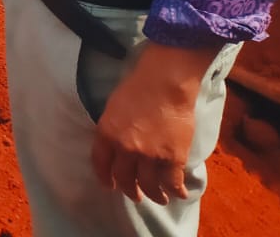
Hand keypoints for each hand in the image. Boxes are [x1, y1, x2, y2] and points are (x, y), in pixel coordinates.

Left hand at [91, 44, 214, 204]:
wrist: (165, 82)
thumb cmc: (138, 87)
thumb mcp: (113, 108)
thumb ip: (112, 129)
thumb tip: (116, 146)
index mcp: (106, 134)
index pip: (101, 164)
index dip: (105, 178)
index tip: (109, 185)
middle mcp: (125, 149)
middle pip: (124, 179)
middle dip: (130, 190)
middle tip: (136, 195)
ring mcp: (150, 155)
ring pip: (149, 185)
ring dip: (154, 195)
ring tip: (158, 197)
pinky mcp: (172, 157)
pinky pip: (172, 182)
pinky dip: (176, 190)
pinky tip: (178, 192)